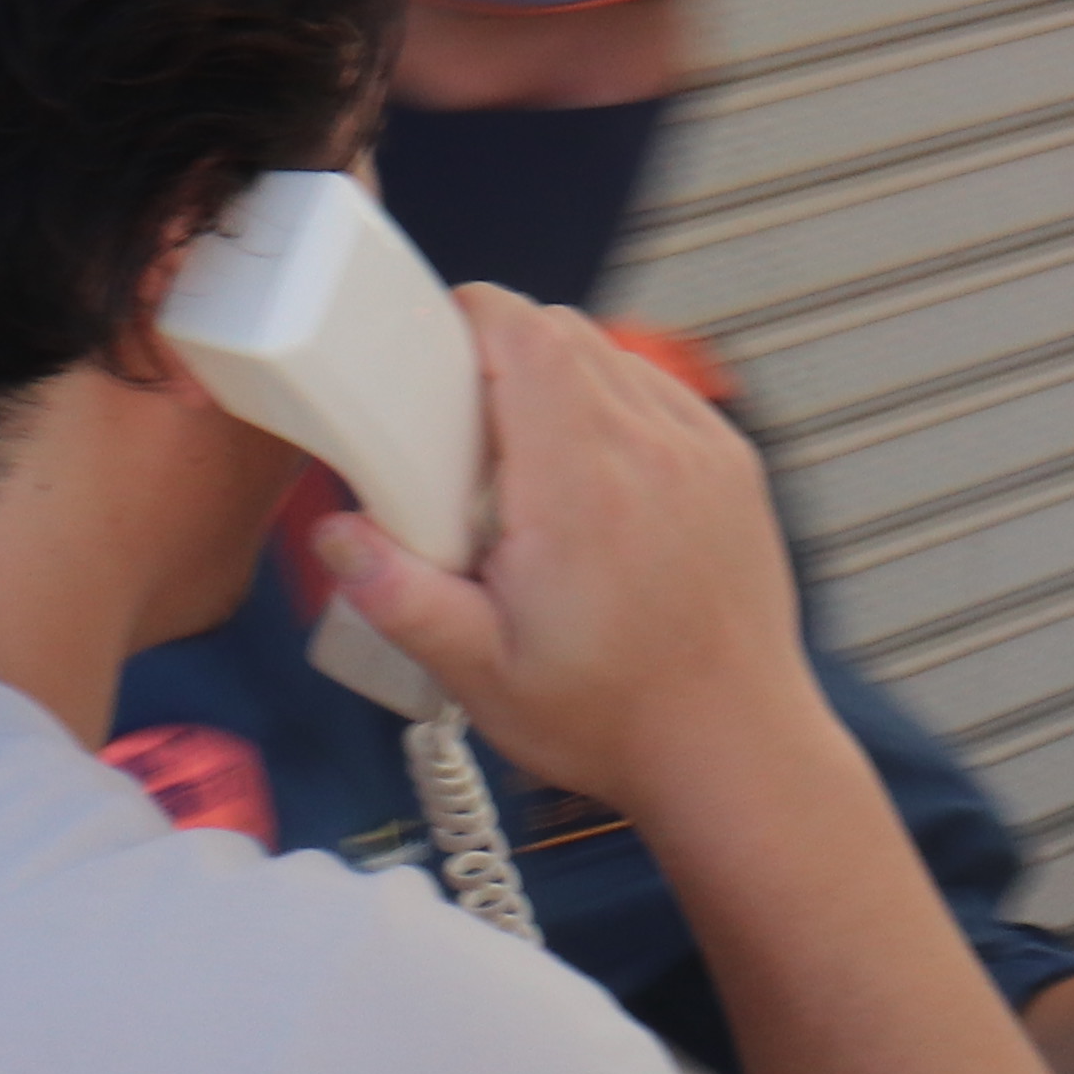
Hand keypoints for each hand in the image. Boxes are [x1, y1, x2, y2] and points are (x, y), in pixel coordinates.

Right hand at [315, 289, 830, 819]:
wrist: (735, 752)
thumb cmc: (620, 720)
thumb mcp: (481, 674)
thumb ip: (398, 596)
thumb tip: (339, 535)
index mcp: (581, 482)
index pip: (525, 332)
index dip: (468, 322)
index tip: (431, 362)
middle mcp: (652, 448)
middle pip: (563, 333)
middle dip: (499, 360)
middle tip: (462, 443)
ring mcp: (704, 452)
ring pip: (614, 358)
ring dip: (558, 386)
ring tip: (525, 475)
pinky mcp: (734, 469)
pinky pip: (660, 397)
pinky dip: (615, 413)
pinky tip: (589, 487)